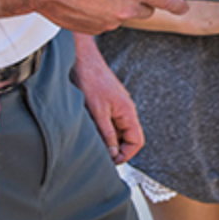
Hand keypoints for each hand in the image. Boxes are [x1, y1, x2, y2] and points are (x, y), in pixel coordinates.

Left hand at [72, 35, 143, 162]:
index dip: (126, 154)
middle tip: (98, 154)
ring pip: (116, 130)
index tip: (110, 161)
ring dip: (105, 138)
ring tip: (90, 140)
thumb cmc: (90, 80)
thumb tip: (113, 154)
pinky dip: (100, 129)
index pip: (136, 141)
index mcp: (127, 112)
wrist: (81, 58)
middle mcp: (125, 110)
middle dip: (114, 148)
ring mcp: (116, 106)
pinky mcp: (107, 103)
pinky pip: (108, 122)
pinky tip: (87, 128)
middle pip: (126, 137)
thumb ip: (106, 134)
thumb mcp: (97, 112)